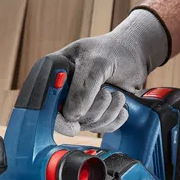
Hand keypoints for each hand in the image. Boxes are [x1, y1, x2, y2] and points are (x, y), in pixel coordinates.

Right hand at [50, 9, 168, 135]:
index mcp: (54, 75)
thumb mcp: (96, 64)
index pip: (45, 105)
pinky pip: (104, 128)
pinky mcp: (96, 114)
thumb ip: (83, 89)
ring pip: (90, 125)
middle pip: (70, 120)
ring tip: (116, 93)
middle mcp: (64, 93)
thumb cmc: (113, 52)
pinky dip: (116, 117)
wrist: (134, 56)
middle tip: (106, 92)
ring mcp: (80, 105)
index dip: (57, 118)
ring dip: (109, 111)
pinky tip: (120, 102)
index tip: (74, 122)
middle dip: (94, 109)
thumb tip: (72, 116)